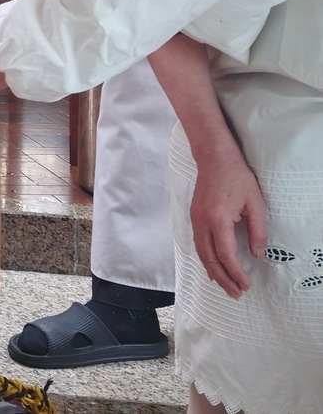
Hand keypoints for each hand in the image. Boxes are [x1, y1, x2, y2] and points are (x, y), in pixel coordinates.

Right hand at [189, 145, 267, 297]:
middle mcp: (202, 222)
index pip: (226, 254)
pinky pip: (198, 244)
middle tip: (236, 293)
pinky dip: (205, 259)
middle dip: (223, 279)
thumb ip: (258, 231)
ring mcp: (194, 219)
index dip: (236, 273)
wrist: (214, 158)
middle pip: (209, 259)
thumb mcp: (255, 204)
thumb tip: (258, 254)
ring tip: (225, 285)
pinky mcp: (194, 217)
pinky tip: (212, 267)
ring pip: (200, 253)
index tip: (246, 285)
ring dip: (212, 271)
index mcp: (218, 219)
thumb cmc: (236, 177)